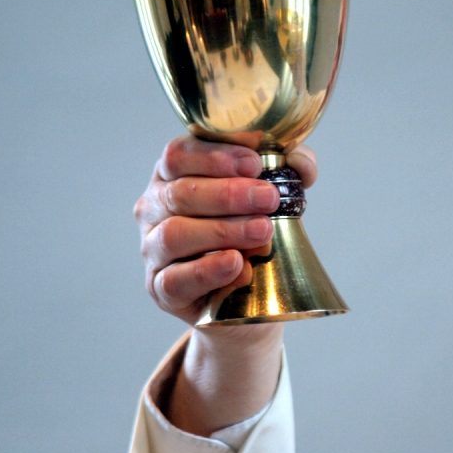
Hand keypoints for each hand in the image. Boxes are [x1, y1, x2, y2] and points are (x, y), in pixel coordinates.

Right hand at [133, 136, 317, 325]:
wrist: (248, 297)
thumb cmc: (250, 233)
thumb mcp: (269, 196)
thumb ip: (287, 171)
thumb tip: (300, 163)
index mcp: (173, 176)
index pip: (178, 155)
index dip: (215, 156)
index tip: (255, 164)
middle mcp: (154, 208)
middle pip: (180, 193)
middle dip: (228, 194)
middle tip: (269, 198)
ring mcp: (152, 249)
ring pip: (175, 234)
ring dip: (222, 230)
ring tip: (262, 231)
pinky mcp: (159, 289)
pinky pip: (174, 279)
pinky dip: (206, 270)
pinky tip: (236, 264)